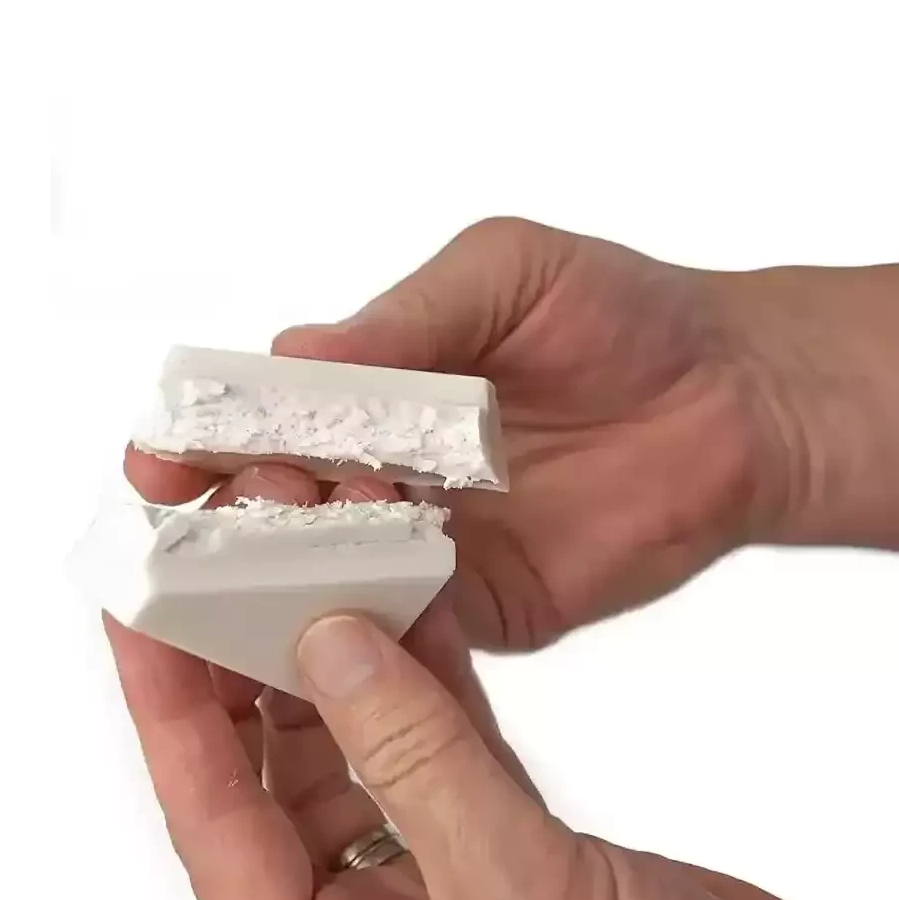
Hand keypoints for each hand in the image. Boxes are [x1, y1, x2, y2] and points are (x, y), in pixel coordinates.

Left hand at [107, 602, 889, 899]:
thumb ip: (419, 767)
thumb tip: (330, 650)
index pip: (216, 819)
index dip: (171, 708)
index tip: (140, 609)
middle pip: (276, 768)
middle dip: (257, 657)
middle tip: (239, 551)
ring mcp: (443, 876)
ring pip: (364, 740)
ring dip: (349, 650)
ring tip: (324, 548)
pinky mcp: (515, 840)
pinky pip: (446, 736)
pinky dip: (432, 666)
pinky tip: (417, 597)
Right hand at [129, 217, 785, 648]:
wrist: (735, 397)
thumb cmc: (623, 315)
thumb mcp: (504, 274)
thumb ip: (407, 319)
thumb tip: (294, 354)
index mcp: (377, 392)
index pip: (265, 420)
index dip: (208, 436)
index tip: (163, 449)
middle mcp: (389, 474)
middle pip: (278, 506)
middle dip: (237, 507)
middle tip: (234, 496)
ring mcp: (434, 545)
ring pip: (331, 573)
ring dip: (294, 565)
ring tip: (285, 538)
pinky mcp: (485, 606)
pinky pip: (410, 625)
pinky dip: (370, 619)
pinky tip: (347, 603)